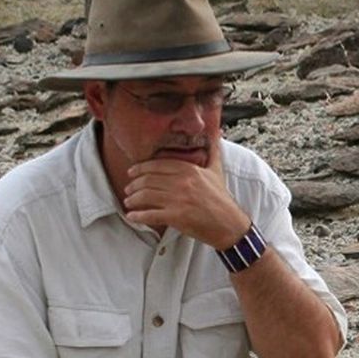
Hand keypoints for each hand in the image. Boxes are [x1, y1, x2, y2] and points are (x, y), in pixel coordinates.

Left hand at [122, 135, 249, 249]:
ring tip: (129, 202)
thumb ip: (213, 151)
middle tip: (128, 189)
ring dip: (133, 199)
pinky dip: (138, 216)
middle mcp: (182, 183)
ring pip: (146, 196)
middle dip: (134, 185)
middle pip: (148, 180)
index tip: (132, 172)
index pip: (157, 165)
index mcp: (189, 170)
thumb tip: (217, 133)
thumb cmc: (222, 199)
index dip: (140, 168)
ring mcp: (178, 200)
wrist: (230, 224)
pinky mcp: (177, 217)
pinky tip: (132, 216)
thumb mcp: (217, 171)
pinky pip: (150, 214)